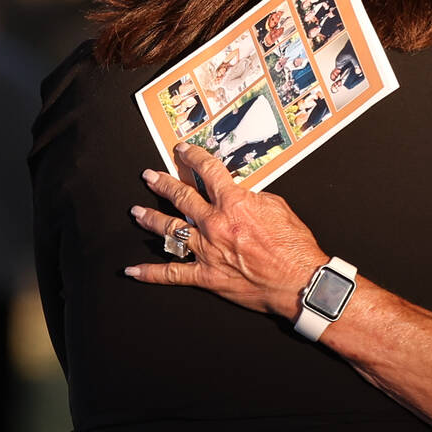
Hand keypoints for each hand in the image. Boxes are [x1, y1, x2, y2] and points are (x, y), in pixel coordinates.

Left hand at [125, 143, 328, 317]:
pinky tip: (133, 270)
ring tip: (137, 212)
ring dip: (150, 219)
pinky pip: (173, 273)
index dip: (192, 157)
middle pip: (181, 196)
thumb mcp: (278, 206)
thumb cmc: (294, 246)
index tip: (182, 151)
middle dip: (162, 183)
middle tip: (149, 176)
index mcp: (234, 203)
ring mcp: (207, 250)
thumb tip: (240, 194)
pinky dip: (150, 273)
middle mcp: (215, 224)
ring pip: (170, 231)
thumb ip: (253, 198)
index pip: (207, 171)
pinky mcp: (206, 276)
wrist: (299, 280)